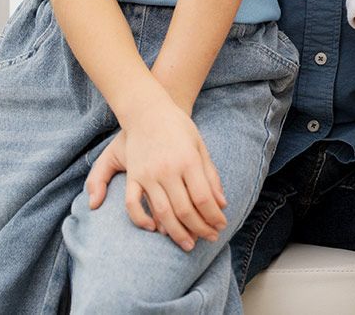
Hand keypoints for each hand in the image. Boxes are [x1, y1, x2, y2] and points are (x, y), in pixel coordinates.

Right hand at [85, 95, 228, 250]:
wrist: (148, 110)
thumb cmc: (178, 127)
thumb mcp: (200, 146)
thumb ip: (210, 176)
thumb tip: (221, 204)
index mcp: (188, 160)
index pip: (203, 198)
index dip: (213, 217)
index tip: (221, 226)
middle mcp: (168, 169)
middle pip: (185, 210)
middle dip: (200, 229)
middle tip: (209, 238)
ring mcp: (148, 174)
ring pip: (163, 213)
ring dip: (177, 232)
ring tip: (189, 243)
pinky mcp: (133, 176)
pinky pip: (133, 204)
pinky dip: (142, 220)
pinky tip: (155, 229)